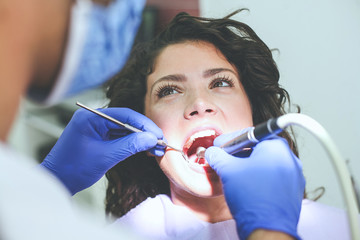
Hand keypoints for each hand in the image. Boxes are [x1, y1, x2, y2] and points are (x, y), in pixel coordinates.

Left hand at [40, 107, 164, 194]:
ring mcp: (95, 127)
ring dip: (140, 139)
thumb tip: (151, 138)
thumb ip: (130, 145)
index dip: (144, 125)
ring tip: (155, 148)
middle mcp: (93, 118)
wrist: (57, 181)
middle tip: (160, 142)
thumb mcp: (106, 156)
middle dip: (144, 132)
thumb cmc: (74, 168)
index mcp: (91, 117)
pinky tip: (144, 149)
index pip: (125, 115)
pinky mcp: (98, 137)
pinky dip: (131, 143)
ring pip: (124, 130)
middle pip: (126, 121)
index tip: (158, 135)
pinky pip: (118, 137)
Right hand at [205, 131, 304, 239]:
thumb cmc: (253, 199)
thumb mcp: (228, 171)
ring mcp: (294, 176)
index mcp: (277, 147)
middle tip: (225, 158)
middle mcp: (289, 159)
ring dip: (248, 166)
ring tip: (234, 174)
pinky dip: (259, 177)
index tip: (220, 145)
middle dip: (239, 153)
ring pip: (266, 164)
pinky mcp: (292, 191)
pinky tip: (246, 185)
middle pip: (259, 148)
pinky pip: (273, 177)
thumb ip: (218, 156)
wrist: (267, 229)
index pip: (250, 135)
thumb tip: (212, 152)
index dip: (230, 139)